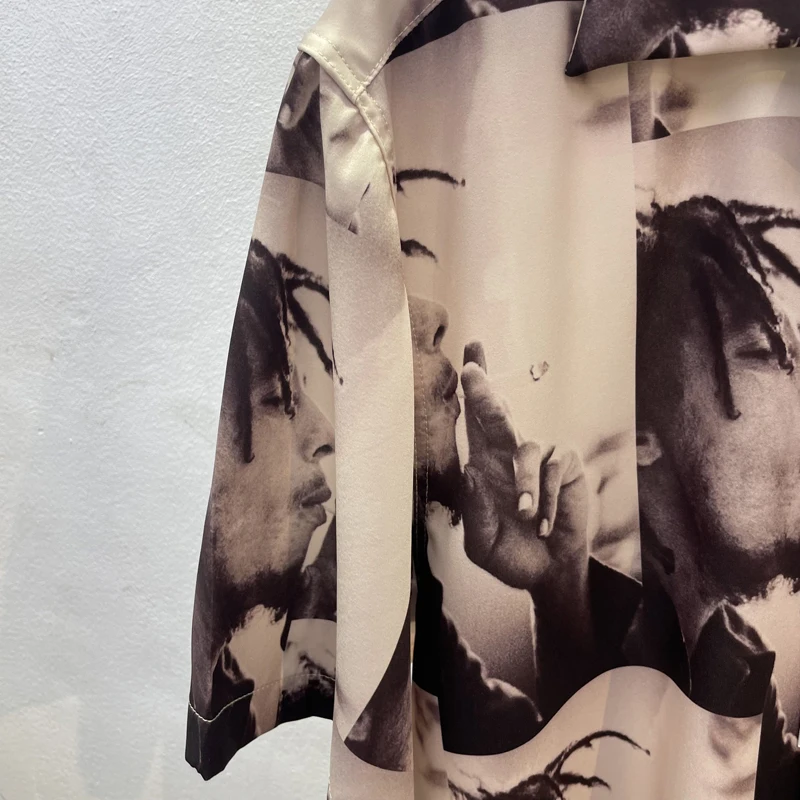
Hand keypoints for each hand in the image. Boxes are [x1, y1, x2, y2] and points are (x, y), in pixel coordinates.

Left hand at [460, 342, 589, 598]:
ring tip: (524, 516)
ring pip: (524, 449)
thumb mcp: (482, 543)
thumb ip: (474, 511)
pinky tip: (544, 526)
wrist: (547, 574)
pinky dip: (547, 501)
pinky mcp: (565, 466)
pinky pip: (553, 470)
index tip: (467, 359)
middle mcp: (509, 454)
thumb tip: (469, 469)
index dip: (472, 391)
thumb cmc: (510, 553)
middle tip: (470, 371)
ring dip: (522, 484)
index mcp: (484, 465)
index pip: (474, 422)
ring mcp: (539, 456)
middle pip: (495, 414)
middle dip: (483, 390)